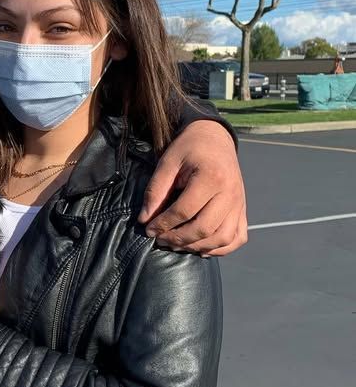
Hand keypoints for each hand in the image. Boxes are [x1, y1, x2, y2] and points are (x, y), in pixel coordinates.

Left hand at [138, 120, 247, 255]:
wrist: (214, 138)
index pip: (184, 211)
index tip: (148, 229)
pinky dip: (220, 248)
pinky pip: (237, 238)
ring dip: (197, 247)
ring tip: (176, 244)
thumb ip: (155, 190)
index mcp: (212, 177)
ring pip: (222, 238)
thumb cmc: (189, 148)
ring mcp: (239, 203)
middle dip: (178, 239)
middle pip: (204, 228)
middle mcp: (230, 193)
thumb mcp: (167, 162)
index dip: (163, 224)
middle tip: (160, 239)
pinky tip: (200, 247)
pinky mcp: (243, 210)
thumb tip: (144, 219)